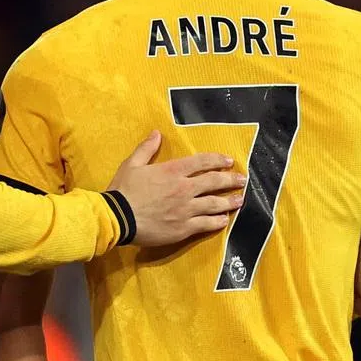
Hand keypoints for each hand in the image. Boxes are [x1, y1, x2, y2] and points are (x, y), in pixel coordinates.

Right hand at [107, 131, 244, 246]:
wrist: (117, 218)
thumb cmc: (123, 190)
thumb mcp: (131, 164)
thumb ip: (146, 149)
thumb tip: (156, 133)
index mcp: (173, 171)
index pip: (202, 162)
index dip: (218, 160)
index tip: (229, 161)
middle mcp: (184, 189)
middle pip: (214, 182)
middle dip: (231, 180)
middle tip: (242, 180)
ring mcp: (186, 209)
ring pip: (215, 204)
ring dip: (230, 201)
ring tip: (240, 200)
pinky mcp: (184, 228)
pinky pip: (206, 224)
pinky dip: (217, 221)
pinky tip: (225, 220)